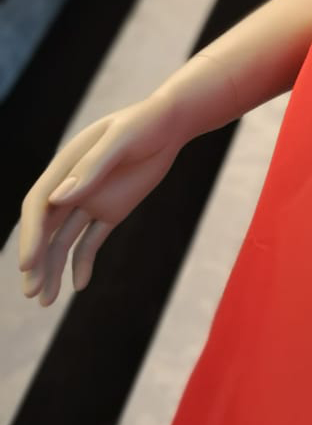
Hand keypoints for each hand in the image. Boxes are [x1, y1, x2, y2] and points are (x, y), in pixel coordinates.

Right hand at [18, 90, 185, 306]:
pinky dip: (83, 263)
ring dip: (53, 269)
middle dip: (36, 261)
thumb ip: (93, 166)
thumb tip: (61, 197)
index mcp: (65, 166)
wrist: (170, 123)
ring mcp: (91, 200)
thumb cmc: (145, 123)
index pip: (39, 204)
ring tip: (46, 302)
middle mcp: (72, 187)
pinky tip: (80, 285)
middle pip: (46, 229)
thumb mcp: (122, 139)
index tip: (28, 263)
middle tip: (31, 293)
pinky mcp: (111, 211)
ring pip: (64, 241)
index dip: (31, 235)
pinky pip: (92, 241)